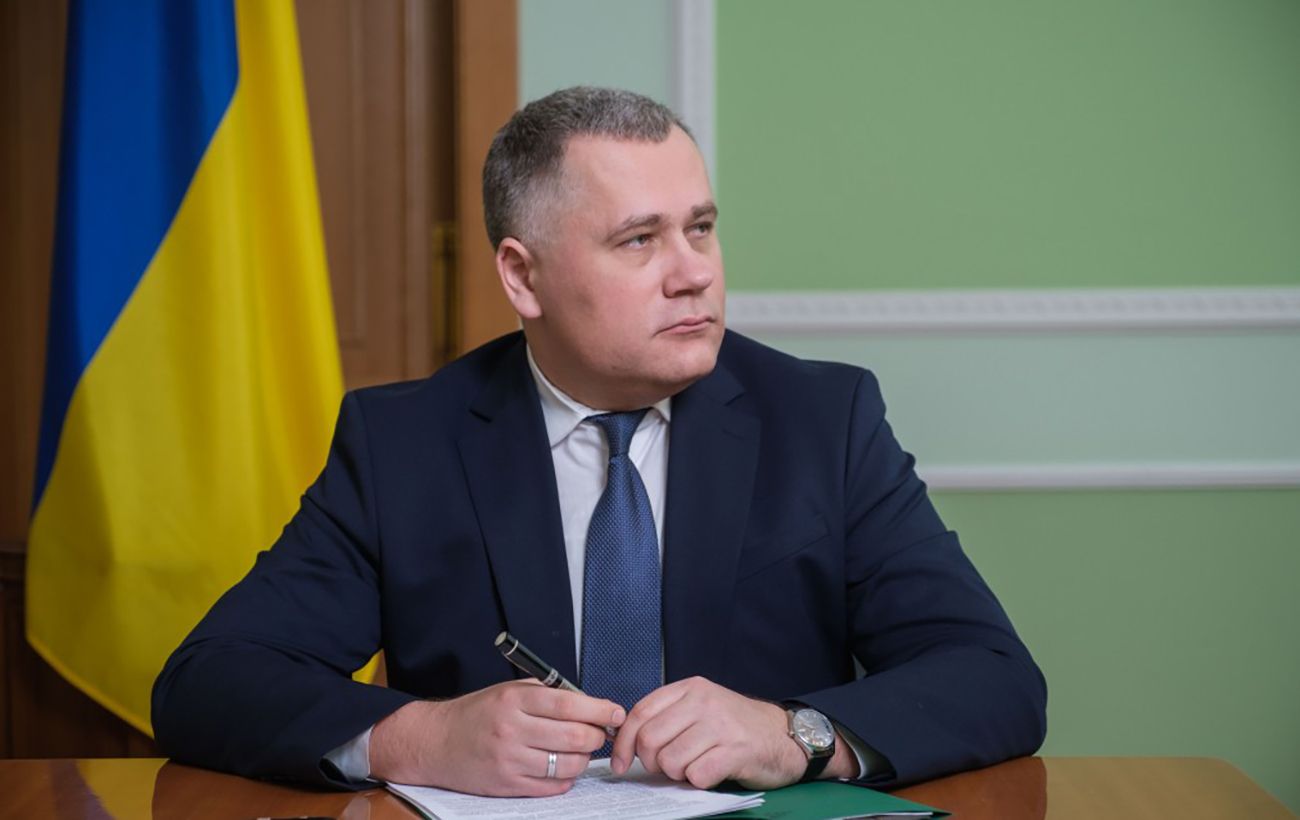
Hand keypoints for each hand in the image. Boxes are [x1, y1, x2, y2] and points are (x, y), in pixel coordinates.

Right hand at [369, 681, 625, 795]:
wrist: (436, 741)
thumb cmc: (477, 713)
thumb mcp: (508, 690)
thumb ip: (547, 694)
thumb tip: (590, 704)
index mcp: (515, 699)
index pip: (570, 704)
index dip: (601, 710)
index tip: (616, 712)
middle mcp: (512, 729)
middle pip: (575, 736)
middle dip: (597, 736)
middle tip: (600, 734)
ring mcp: (509, 760)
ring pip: (568, 765)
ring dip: (583, 758)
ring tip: (580, 750)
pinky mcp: (507, 785)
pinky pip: (552, 786)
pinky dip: (566, 778)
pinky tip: (562, 767)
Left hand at [608, 676, 808, 789]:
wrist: (785, 735)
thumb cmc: (737, 726)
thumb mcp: (701, 708)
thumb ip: (668, 717)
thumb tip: (628, 742)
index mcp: (690, 688)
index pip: (640, 713)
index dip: (624, 742)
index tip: (621, 763)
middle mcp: (703, 701)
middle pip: (650, 740)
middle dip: (652, 763)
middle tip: (669, 767)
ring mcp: (721, 725)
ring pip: (670, 761)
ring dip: (678, 774)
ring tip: (696, 766)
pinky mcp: (736, 750)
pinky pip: (697, 775)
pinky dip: (699, 781)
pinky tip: (713, 772)